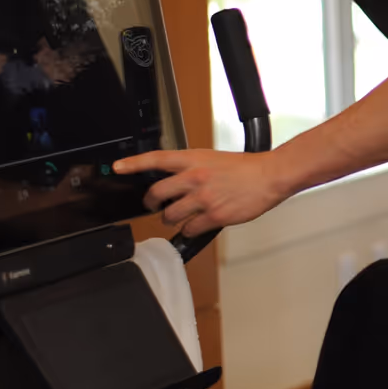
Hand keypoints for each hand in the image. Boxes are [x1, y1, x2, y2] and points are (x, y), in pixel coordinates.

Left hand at [117, 148, 290, 236]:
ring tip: (181, 216)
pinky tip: (197, 224)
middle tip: (154, 206)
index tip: (118, 168)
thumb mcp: (213, 160)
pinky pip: (189, 228)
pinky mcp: (214, 216)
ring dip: (170, 219)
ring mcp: (204, 198)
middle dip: (152, 204)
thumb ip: (192, 169)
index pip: (156, 159)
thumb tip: (174, 181)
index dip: (133, 164)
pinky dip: (189, 229)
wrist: (269, 177)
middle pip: (157, 194)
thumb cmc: (245, 169)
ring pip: (170, 215)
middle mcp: (195, 177)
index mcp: (194, 160)